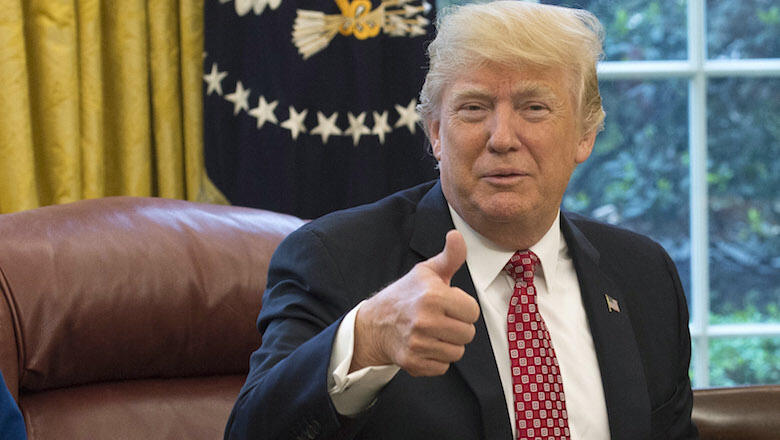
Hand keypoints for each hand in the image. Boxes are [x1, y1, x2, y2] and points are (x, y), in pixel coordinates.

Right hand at [351, 230, 479, 375]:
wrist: (375, 323)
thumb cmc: (406, 295)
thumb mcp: (427, 272)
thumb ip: (450, 257)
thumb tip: (457, 235)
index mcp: (432, 295)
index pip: (472, 312)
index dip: (463, 308)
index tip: (449, 305)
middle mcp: (424, 320)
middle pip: (467, 334)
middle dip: (458, 327)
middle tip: (441, 319)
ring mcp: (417, 343)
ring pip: (457, 352)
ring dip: (448, 344)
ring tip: (433, 332)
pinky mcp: (413, 362)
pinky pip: (443, 367)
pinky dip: (436, 359)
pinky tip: (425, 345)